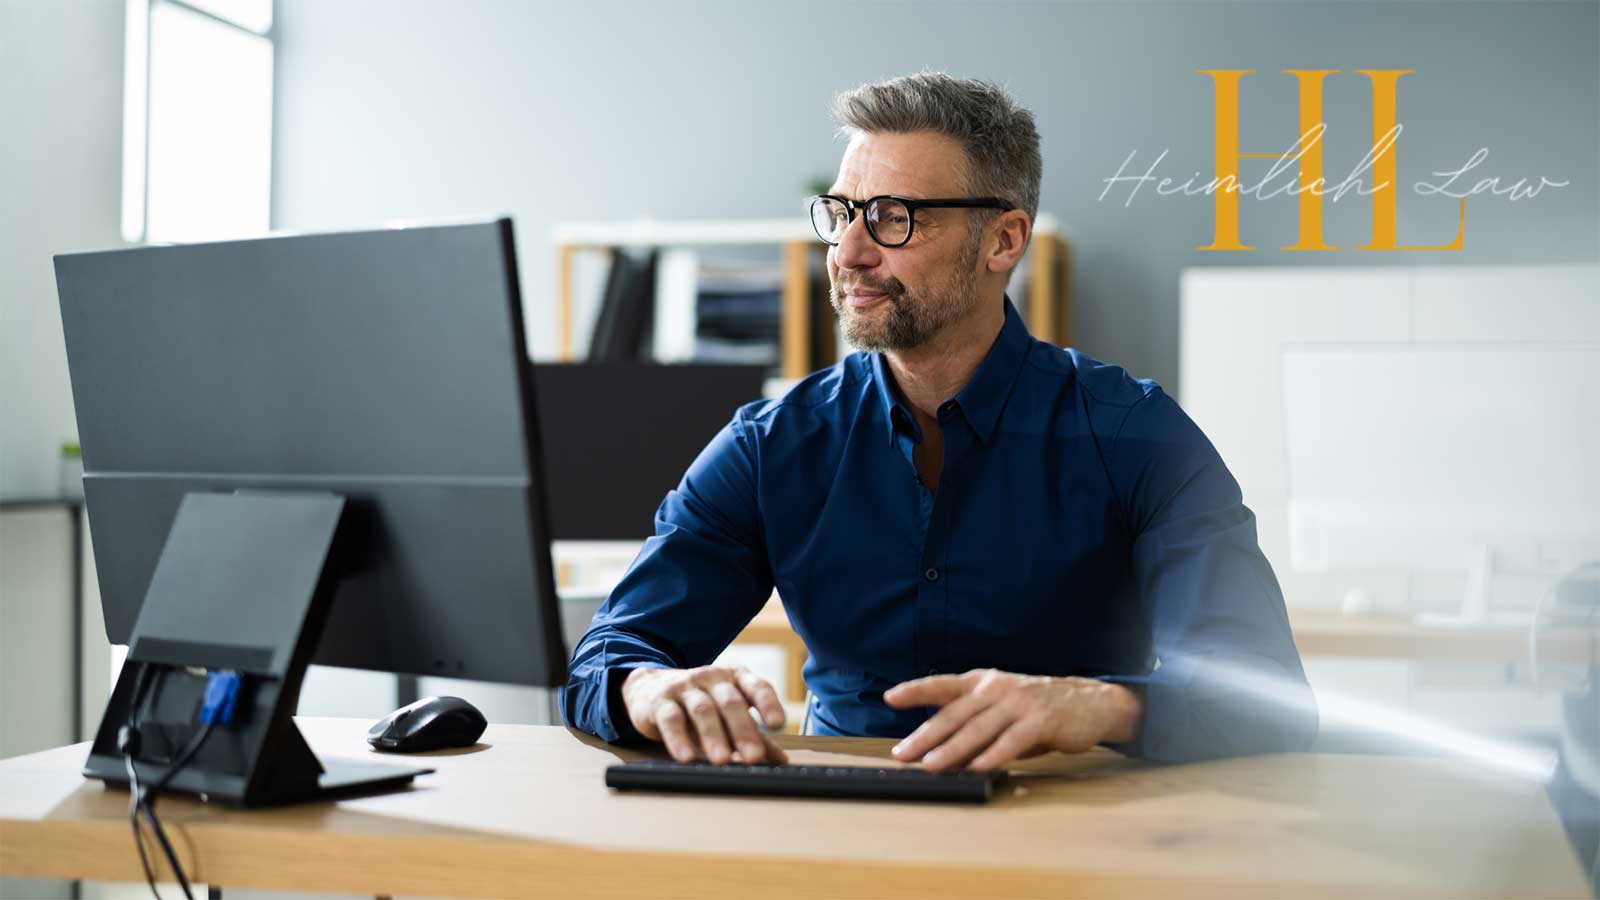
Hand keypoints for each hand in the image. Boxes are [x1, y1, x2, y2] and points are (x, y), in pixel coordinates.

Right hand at [621, 665, 788, 765]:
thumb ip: (754, 734)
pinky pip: (671, 719)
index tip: (778, 724)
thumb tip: (781, 761)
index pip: (757, 687)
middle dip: (743, 730)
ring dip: (713, 736)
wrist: (651, 688)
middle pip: (731, 701)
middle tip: (753, 757)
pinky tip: (686, 757)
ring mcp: (686, 687)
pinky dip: (678, 739)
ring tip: (722, 760)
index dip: (769, 704)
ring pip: (702, 709)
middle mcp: (712, 678)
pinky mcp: (661, 701)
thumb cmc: (700, 703)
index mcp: (735, 678)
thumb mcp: (727, 715)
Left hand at [883, 669, 1140, 771]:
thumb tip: (940, 752)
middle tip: (903, 753)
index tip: (890, 697)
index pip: (943, 685)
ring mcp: (1018, 703)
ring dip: (952, 750)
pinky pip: (1012, 741)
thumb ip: (973, 725)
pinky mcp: (1040, 720)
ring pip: (978, 728)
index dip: (916, 690)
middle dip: (925, 735)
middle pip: (954, 713)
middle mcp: (996, 688)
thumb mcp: (1000, 708)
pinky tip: (978, 767)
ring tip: (931, 766)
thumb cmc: (1036, 708)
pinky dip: (993, 755)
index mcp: (983, 682)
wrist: (1088, 702)